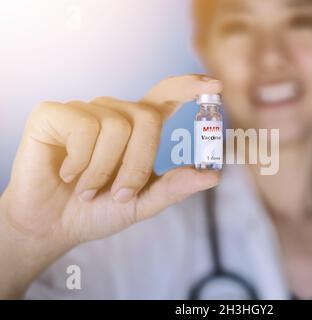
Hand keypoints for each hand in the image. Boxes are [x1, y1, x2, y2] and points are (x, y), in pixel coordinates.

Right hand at [0, 74, 221, 296]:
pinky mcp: (54, 113)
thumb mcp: (142, 202)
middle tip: (119, 194)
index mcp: (136, 128)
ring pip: (116, 126)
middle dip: (138, 164)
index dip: (189, 87)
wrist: (53, 224)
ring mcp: (84, 110)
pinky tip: (67, 173)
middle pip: (148, 118)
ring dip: (104, 171)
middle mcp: (113, 112)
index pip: (165, 95)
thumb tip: (214, 176)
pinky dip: (80, 162)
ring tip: (87, 189)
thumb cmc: (98, 210)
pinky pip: (84, 129)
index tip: (216, 86)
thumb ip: (175, 187)